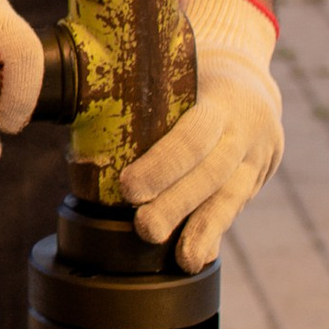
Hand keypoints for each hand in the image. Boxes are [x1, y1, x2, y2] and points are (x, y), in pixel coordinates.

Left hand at [123, 0, 281, 272]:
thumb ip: (140, 91)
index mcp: (222, 96)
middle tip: (144, 228)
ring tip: (181, 257)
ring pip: (230, 196)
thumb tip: (71, 110)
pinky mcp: (256, 179)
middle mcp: (246, 128)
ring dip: (201, 228)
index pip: (194, 133)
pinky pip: (235, 209)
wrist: (251, 80)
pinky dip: (214, 234)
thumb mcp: (176, 70)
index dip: (164, 163)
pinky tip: (196, 258)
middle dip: (177, 202)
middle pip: (212, 171)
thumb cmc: (193, 74)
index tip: (129, 188)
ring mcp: (257, 157)